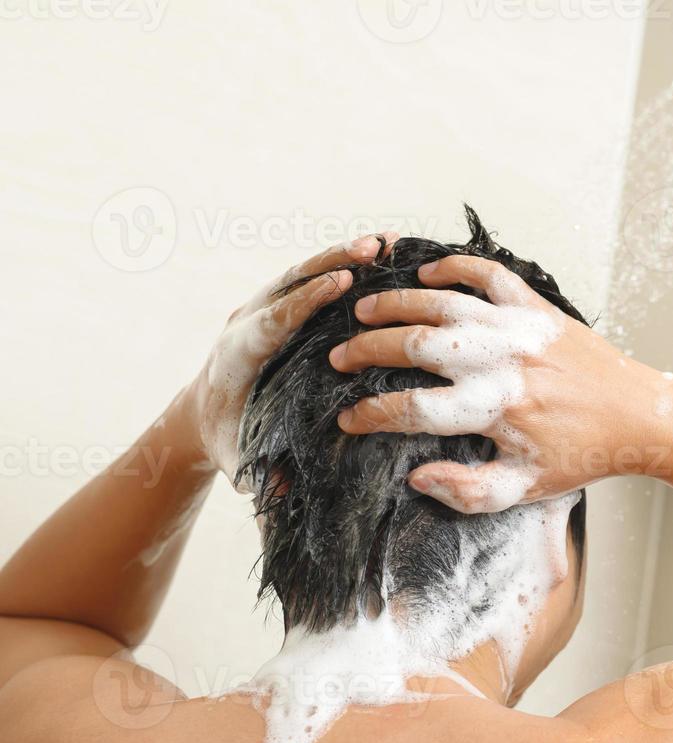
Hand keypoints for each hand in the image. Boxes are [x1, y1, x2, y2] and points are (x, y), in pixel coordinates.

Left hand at [185, 235, 394, 486]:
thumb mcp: (240, 460)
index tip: (341, 282)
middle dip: (332, 263)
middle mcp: (248, 322)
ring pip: (303, 273)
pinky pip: (310, 279)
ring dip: (343, 256)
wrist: (202, 414)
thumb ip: (262, 473)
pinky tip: (382, 255)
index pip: (275, 321)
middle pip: (292, 283)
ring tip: (388, 242)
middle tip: (374, 248)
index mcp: (238, 355)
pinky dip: (343, 264)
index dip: (307, 300)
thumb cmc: (227, 439)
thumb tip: (289, 488)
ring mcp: (262, 309)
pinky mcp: (279, 307)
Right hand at [331, 255, 667, 512]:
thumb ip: (467, 491)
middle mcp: (501, 363)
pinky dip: (453, 267)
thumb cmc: (579, 456)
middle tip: (339, 359)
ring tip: (362, 311)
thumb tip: (416, 477)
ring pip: (439, 302)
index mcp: (494, 410)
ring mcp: (518, 329)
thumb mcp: (524, 489)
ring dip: (394, 304)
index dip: (370, 413)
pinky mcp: (537, 308)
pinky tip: (425, 275)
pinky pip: (487, 275)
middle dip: (365, 351)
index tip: (347, 418)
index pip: (412, 408)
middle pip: (412, 345)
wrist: (636, 416)